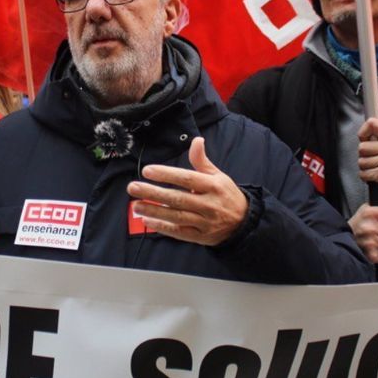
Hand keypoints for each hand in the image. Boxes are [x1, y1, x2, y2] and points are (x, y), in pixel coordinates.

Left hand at [127, 137, 247, 245]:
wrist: (244, 223)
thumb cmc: (226, 195)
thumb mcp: (218, 175)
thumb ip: (202, 161)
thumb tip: (196, 140)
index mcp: (213, 185)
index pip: (187, 178)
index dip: (166, 174)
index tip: (147, 171)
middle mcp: (208, 204)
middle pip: (177, 198)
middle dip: (153, 193)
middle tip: (133, 187)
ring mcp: (204, 222)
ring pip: (176, 216)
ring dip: (154, 211)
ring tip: (136, 205)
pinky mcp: (201, 236)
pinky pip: (179, 233)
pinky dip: (163, 228)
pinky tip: (147, 221)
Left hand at [357, 118, 377, 203]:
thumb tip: (363, 131)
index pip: (372, 123)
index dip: (363, 132)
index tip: (365, 141)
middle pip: (362, 147)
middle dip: (364, 157)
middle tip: (376, 162)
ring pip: (361, 161)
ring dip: (365, 169)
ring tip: (377, 170)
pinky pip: (364, 173)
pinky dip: (366, 178)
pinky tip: (377, 178)